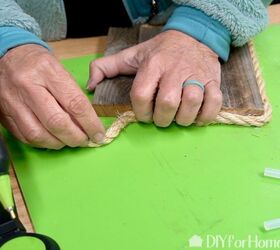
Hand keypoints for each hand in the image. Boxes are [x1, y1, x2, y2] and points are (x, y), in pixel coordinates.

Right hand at [0, 44, 104, 148]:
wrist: (6, 56)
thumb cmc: (39, 63)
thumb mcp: (60, 70)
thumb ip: (73, 95)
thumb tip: (87, 122)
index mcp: (48, 71)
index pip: (75, 103)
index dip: (90, 123)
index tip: (99, 134)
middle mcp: (28, 86)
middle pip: (57, 122)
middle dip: (76, 137)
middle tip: (85, 141)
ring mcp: (13, 101)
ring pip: (39, 134)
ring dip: (59, 143)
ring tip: (69, 141)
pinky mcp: (3, 113)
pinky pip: (25, 136)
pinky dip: (42, 143)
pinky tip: (52, 140)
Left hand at [88, 30, 221, 126]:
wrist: (193, 36)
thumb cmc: (160, 51)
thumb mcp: (132, 55)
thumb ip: (106, 67)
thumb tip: (89, 86)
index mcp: (152, 65)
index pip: (141, 94)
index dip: (141, 112)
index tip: (144, 115)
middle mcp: (174, 70)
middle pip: (167, 102)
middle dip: (161, 119)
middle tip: (161, 119)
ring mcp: (196, 75)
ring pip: (191, 103)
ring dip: (183, 119)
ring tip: (178, 118)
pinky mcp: (213, 80)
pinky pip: (214, 102)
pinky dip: (206, 115)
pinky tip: (197, 117)